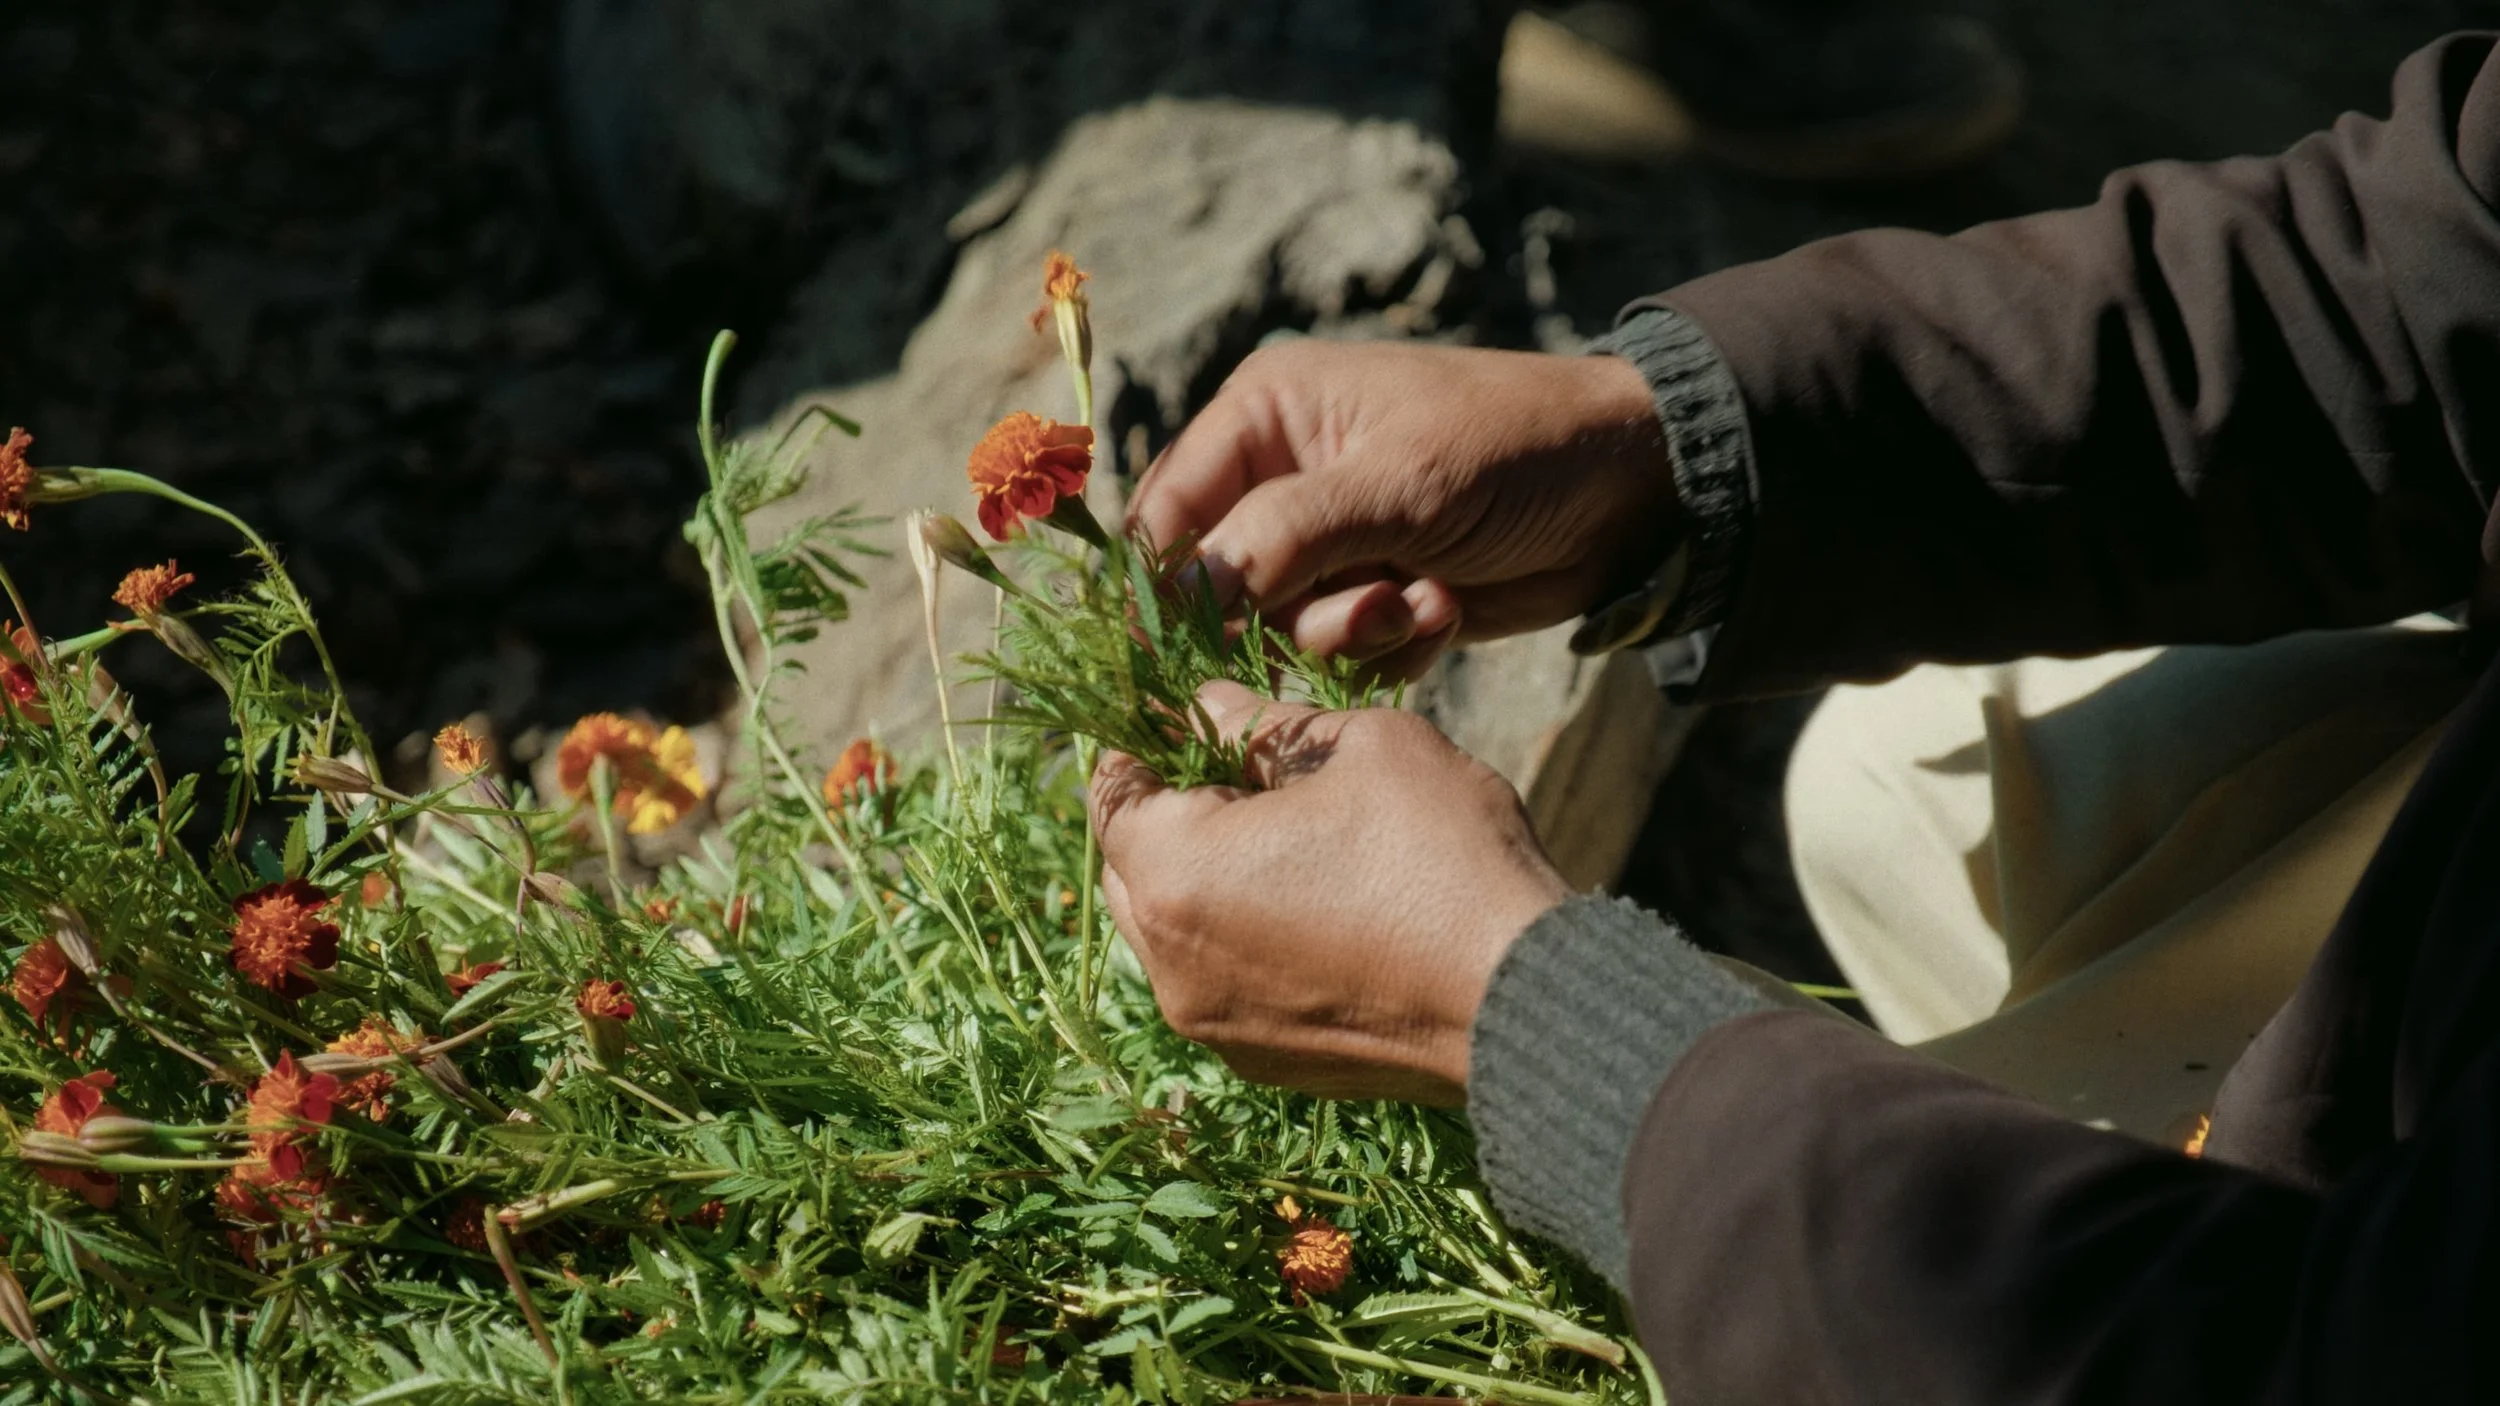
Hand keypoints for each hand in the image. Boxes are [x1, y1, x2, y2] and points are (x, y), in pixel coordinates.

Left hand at [1088, 680, 1573, 1104]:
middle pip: (1127, 866)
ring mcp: (1213, 1023)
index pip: (1110, 791)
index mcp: (1177, 875)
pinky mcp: (1261, 1061)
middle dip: (1169, 811)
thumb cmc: (1446, 858)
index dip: (1144, 739)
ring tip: (1285, 838)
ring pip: (1168, 929)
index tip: (1189, 713)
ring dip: (1203, 877)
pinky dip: (1240, 936)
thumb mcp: (1362, 747)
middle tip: (1244, 770)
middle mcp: (1172, 963)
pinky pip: (1217, 980)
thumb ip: (1262, 722)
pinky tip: (1315, 903)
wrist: (1527, 1005)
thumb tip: (1206, 705)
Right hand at [1129, 340, 1673, 679]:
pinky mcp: (1370, 599)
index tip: (1163, 659)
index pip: (1166, 513)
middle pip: (1216, 588)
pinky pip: (1336, 657)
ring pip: (1278, 634)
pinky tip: (1442, 613)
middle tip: (1363, 608)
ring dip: (1349, 635)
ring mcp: (1326, 546)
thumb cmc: (1514, 450)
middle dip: (1286, 616)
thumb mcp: (1397, 485)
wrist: (1633, 494)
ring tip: (1419, 601)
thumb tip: (1173, 597)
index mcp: (1264, 414)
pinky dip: (1387, 650)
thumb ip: (1281, 539)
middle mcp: (1279, 478)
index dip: (1160, 588)